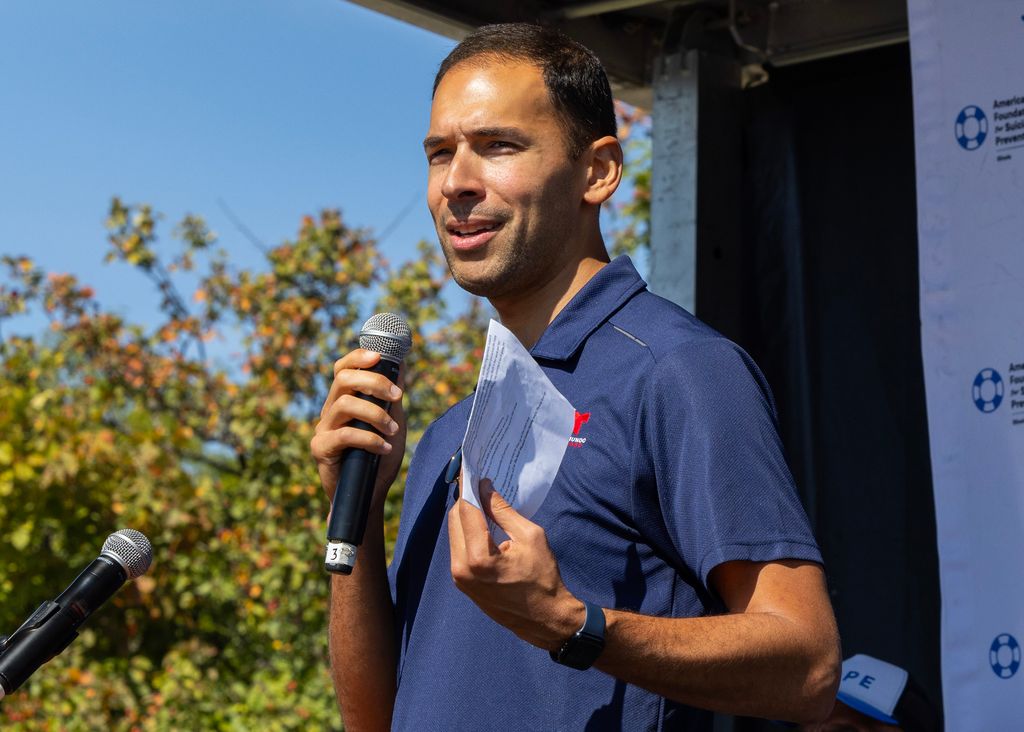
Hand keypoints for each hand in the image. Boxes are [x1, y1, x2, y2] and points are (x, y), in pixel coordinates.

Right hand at [311, 348, 405, 510]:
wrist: (369, 495)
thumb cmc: (379, 459)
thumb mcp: (393, 423)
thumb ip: (392, 397)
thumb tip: (400, 365)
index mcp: (344, 400)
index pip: (343, 368)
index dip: (358, 357)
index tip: (380, 356)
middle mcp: (330, 410)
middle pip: (343, 379)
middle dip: (374, 382)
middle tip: (397, 396)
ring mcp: (323, 428)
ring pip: (345, 404)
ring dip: (376, 414)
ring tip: (393, 432)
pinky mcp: (320, 448)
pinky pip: (344, 434)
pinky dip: (369, 439)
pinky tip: (384, 448)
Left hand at [447, 478, 583, 649]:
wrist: (545, 618)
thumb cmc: (543, 577)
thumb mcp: (530, 536)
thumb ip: (504, 511)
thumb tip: (486, 488)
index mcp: (478, 558)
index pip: (467, 511)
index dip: (469, 488)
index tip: (472, 470)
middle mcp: (461, 569)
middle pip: (455, 520)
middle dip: (466, 499)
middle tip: (479, 483)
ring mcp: (459, 578)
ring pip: (454, 533)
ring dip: (466, 515)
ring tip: (482, 500)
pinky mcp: (461, 583)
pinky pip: (458, 548)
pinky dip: (467, 532)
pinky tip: (481, 523)